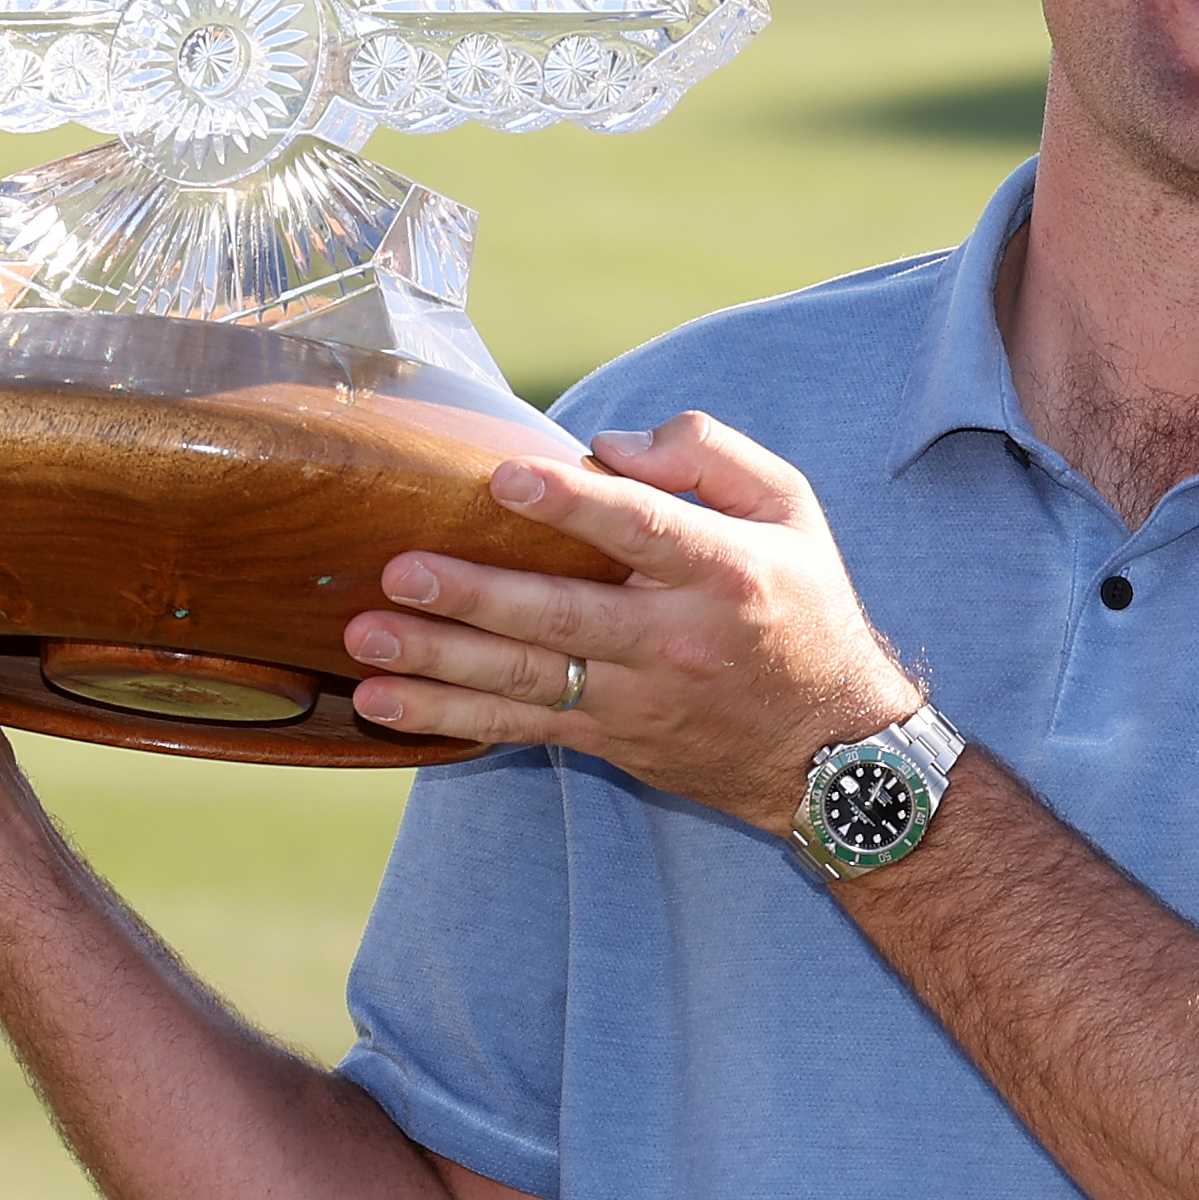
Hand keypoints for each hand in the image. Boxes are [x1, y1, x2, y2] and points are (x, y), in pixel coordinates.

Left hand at [340, 412, 921, 831]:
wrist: (833, 754)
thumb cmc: (802, 609)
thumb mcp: (791, 510)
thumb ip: (708, 454)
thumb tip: (607, 445)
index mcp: (724, 572)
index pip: (642, 531)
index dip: (573, 503)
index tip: (505, 477)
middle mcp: (676, 640)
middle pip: (563, 617)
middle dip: (474, 596)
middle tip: (398, 573)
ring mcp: (637, 700)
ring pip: (527, 681)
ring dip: (439, 663)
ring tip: (365, 643)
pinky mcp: (609, 740)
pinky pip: (520, 729)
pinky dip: (450, 719)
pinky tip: (384, 706)